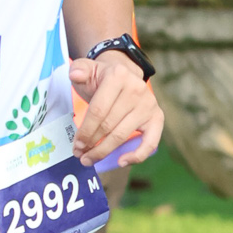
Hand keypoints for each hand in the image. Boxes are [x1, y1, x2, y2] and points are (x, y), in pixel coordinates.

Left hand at [69, 49, 162, 167]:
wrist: (124, 76)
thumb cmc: (101, 79)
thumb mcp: (88, 70)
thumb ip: (79, 70)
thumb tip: (75, 74)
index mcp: (118, 76)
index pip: (98, 110)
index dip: (85, 130)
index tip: (76, 145)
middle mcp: (136, 89)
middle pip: (109, 125)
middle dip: (91, 143)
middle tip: (79, 155)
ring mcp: (148, 104)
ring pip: (123, 135)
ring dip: (104, 151)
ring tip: (89, 159)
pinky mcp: (157, 117)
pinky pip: (151, 142)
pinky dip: (137, 156)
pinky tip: (121, 161)